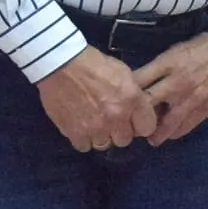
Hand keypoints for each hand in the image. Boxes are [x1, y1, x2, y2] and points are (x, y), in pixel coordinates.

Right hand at [37, 46, 158, 151]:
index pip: (147, 128)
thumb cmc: (92, 63)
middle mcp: (116, 117)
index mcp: (131, 99)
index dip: (140, 125)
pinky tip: (79, 125)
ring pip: (104, 144)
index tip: (133, 121)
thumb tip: (136, 110)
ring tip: (93, 122)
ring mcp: (95, 127)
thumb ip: (133, 94)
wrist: (60, 63)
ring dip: (100, 135)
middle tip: (110, 120)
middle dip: (119, 131)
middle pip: (125, 140)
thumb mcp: (122, 72)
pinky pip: (84, 146)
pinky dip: (83, 138)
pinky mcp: (75, 133)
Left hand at [133, 35, 207, 144]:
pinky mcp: (204, 107)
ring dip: (156, 133)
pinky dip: (175, 132)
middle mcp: (175, 83)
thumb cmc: (201, 47)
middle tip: (130, 126)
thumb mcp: (175, 51)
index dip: (125, 93)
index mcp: (166, 64)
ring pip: (167, 122)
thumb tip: (142, 82)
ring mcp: (190, 98)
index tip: (120, 101)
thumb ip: (160, 68)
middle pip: (148, 104)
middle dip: (136, 117)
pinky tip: (170, 135)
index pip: (138, 80)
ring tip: (151, 138)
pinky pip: (186, 125)